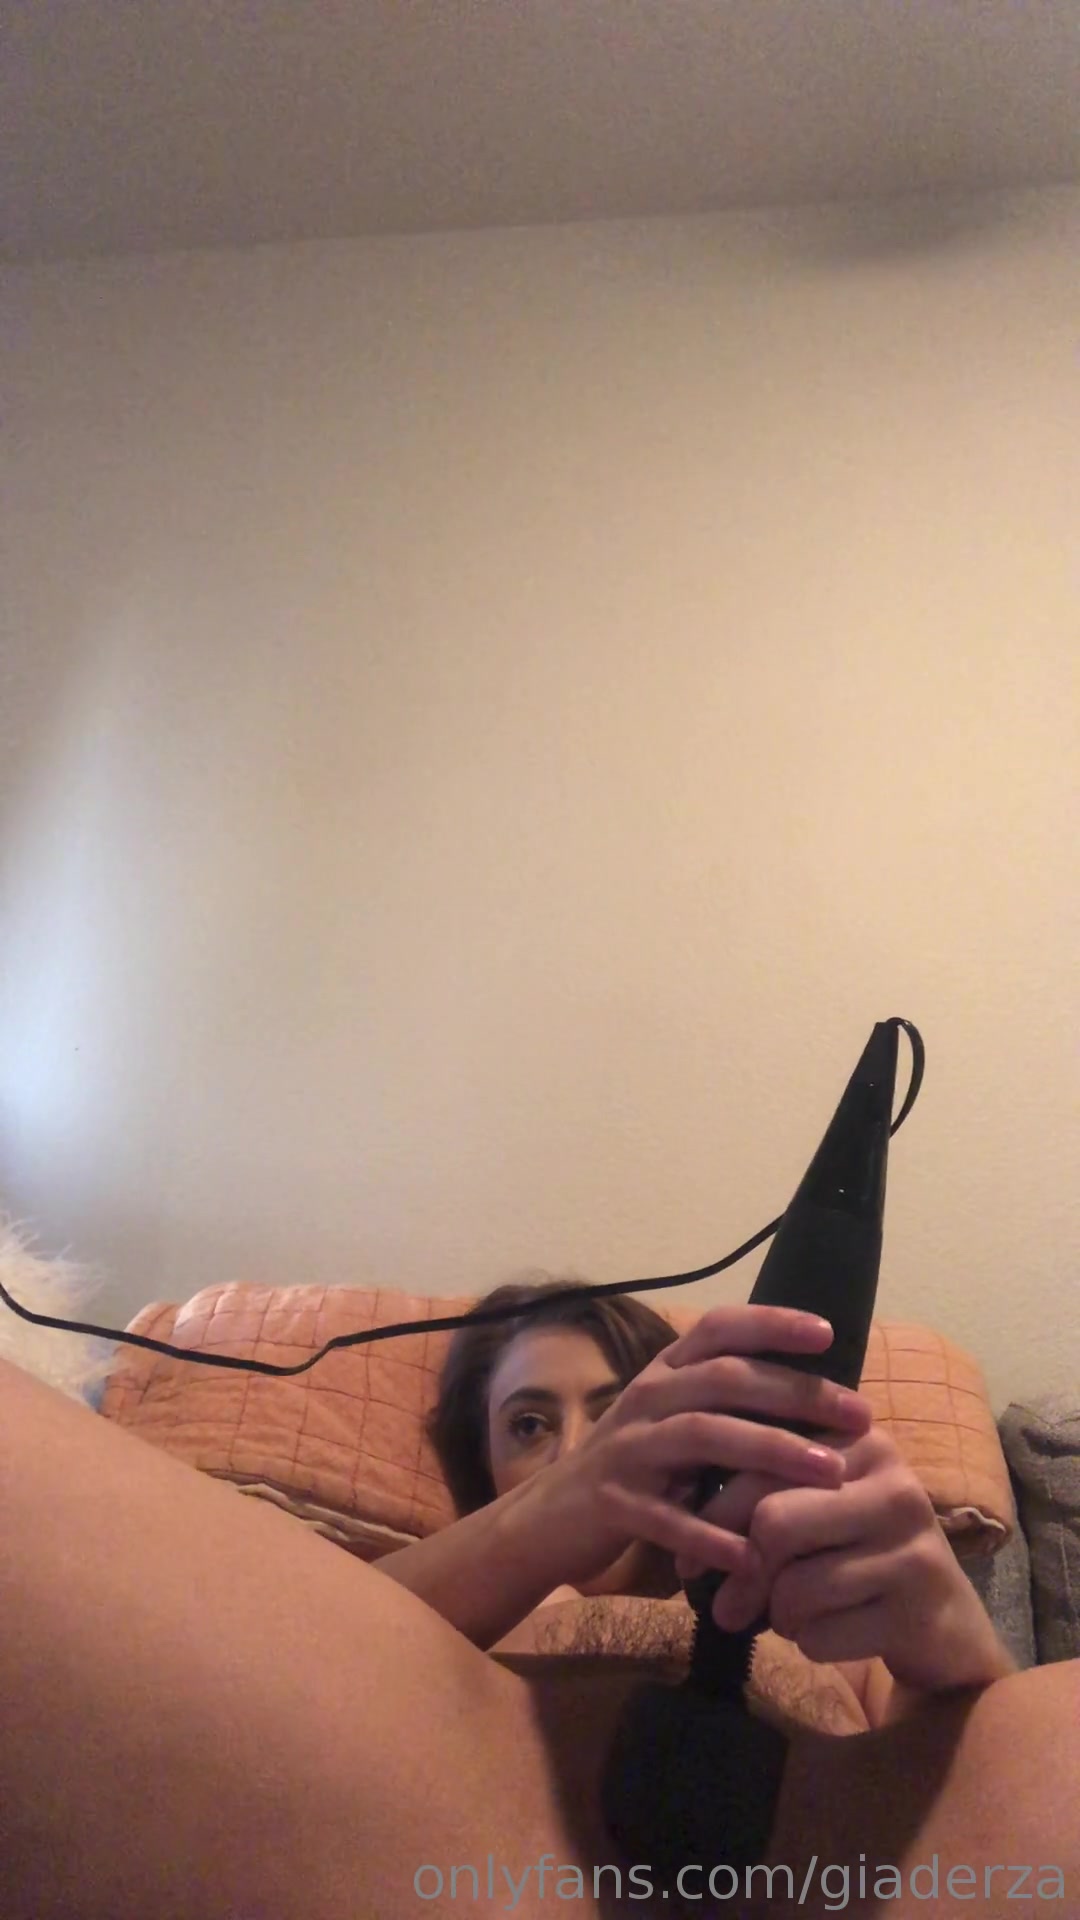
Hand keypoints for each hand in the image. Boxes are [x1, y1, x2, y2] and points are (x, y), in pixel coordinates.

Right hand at [525, 1303, 870, 1593]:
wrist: (551, 1516)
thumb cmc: (636, 1463)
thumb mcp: (674, 1418)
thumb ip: (726, 1400)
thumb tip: (815, 1390)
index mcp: (665, 1372)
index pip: (719, 1329)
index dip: (772, 1324)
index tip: (828, 1332)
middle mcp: (646, 1397)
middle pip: (726, 1380)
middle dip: (797, 1394)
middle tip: (859, 1414)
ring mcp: (628, 1448)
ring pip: (704, 1435)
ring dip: (772, 1451)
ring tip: (830, 1472)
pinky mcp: (614, 1502)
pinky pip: (669, 1518)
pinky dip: (713, 1536)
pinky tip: (756, 1554)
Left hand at [681, 1421, 1010, 1691]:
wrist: (943, 1623)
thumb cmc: (860, 1555)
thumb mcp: (813, 1512)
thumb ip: (758, 1504)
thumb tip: (685, 1542)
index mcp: (860, 1441)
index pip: (761, 1466)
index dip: (713, 1517)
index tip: (691, 1561)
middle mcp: (894, 1483)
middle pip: (775, 1523)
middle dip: (742, 1575)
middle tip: (727, 1607)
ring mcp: (913, 1544)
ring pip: (796, 1587)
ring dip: (780, 1616)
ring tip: (794, 1616)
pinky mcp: (918, 1606)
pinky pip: (822, 1635)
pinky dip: (810, 1644)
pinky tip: (833, 1634)